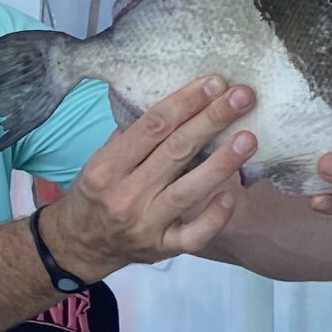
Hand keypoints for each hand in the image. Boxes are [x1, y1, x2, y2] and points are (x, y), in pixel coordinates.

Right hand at [40, 77, 256, 275]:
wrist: (82, 244)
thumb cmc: (97, 192)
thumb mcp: (101, 159)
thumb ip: (134, 135)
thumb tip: (179, 100)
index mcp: (107, 167)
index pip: (153, 126)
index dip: (186, 102)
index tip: (214, 83)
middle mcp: (126, 195)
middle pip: (176, 151)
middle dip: (212, 120)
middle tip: (243, 96)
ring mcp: (145, 224)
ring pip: (188, 191)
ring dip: (222, 163)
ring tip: (249, 139)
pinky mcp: (161, 248)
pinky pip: (193, 236)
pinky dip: (213, 218)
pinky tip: (231, 196)